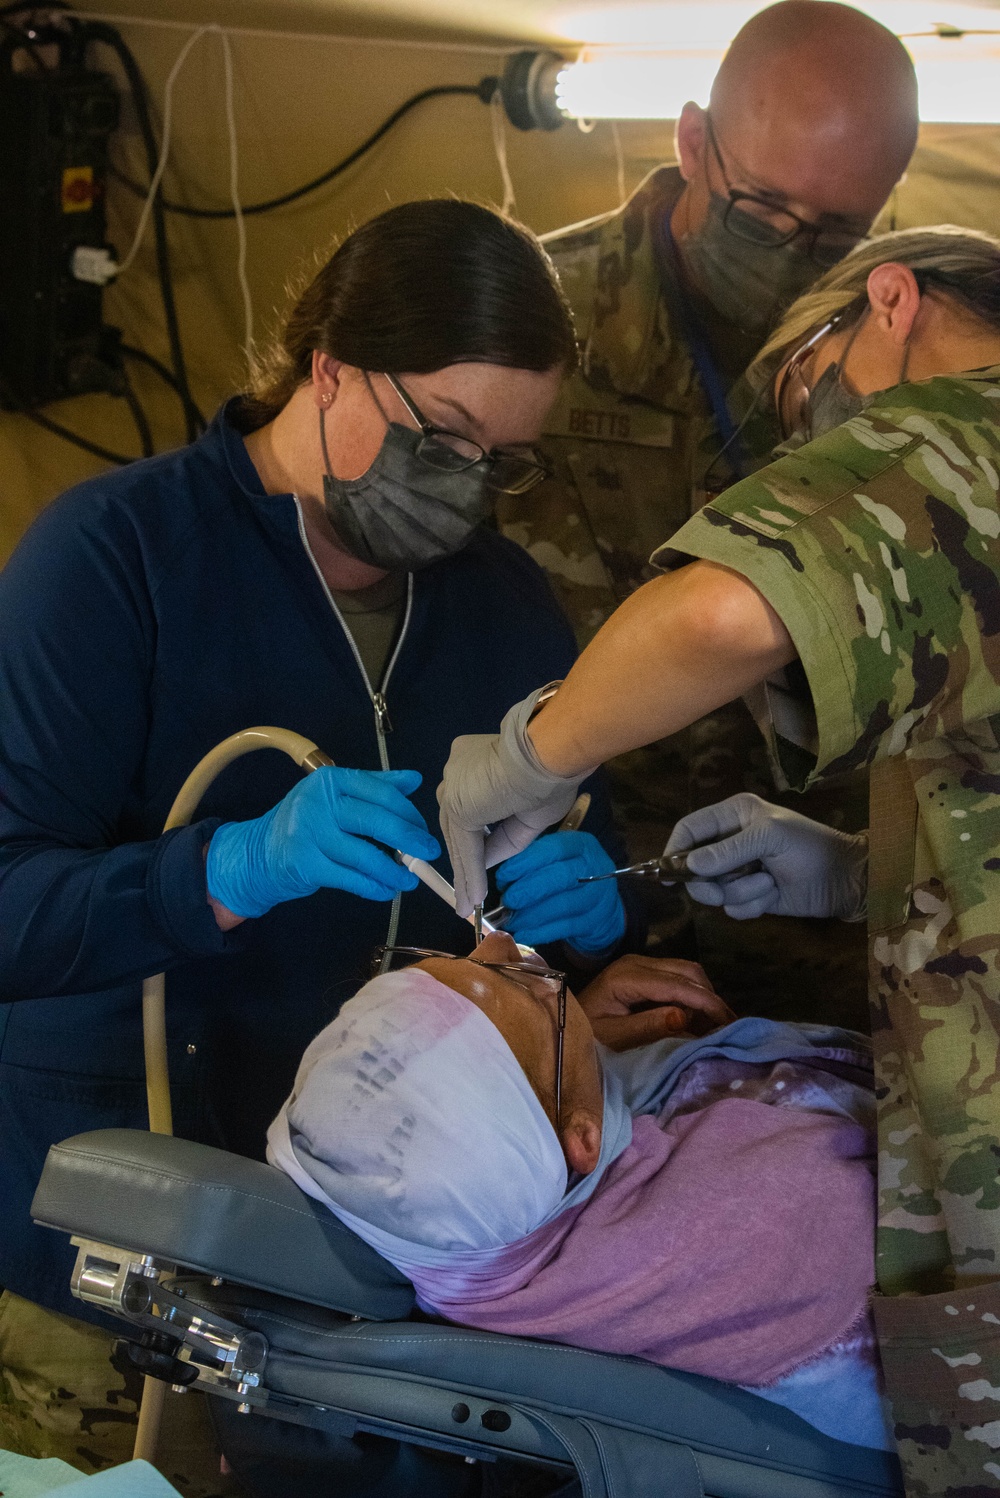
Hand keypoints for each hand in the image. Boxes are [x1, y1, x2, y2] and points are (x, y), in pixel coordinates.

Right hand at [206, 767, 439, 918]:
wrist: (258, 854)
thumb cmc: (306, 824)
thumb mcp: (336, 797)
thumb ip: (375, 787)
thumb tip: (414, 779)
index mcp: (330, 780)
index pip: (380, 792)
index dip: (408, 813)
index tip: (424, 830)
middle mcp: (317, 802)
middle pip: (375, 821)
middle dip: (409, 840)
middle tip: (429, 854)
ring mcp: (308, 833)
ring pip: (365, 855)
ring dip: (393, 871)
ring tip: (409, 880)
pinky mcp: (304, 864)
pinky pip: (350, 878)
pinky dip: (373, 887)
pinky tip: (386, 891)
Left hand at [437, 688, 585, 916]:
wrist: (551, 753)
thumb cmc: (551, 774)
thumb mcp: (528, 812)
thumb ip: (505, 836)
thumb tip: (489, 861)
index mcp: (472, 760)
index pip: (469, 806)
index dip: (475, 837)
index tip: (482, 862)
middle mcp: (456, 771)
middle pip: (457, 825)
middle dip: (464, 860)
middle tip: (467, 892)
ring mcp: (453, 788)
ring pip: (459, 840)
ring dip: (465, 875)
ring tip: (467, 904)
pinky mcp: (458, 807)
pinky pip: (465, 848)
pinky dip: (470, 875)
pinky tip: (473, 898)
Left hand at [495, 831, 625, 953]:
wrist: (602, 908)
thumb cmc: (569, 879)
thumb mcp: (556, 860)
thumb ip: (532, 862)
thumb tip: (501, 878)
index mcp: (581, 845)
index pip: (553, 848)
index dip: (526, 862)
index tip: (503, 876)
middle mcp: (595, 867)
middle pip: (560, 877)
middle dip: (528, 889)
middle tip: (507, 900)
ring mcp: (598, 896)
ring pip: (562, 905)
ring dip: (532, 914)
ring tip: (511, 920)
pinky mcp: (595, 921)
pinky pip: (565, 927)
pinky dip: (541, 932)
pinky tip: (523, 933)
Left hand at [578, 955, 735, 1050]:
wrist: (563, 1025)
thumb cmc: (586, 1036)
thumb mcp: (614, 1038)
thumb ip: (648, 1027)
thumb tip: (684, 1016)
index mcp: (627, 977)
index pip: (677, 984)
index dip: (706, 1002)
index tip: (728, 1023)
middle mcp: (636, 962)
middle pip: (687, 971)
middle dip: (710, 997)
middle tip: (728, 1026)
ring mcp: (640, 964)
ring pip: (686, 971)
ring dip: (704, 995)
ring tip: (717, 1024)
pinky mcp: (643, 972)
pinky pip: (677, 977)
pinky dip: (693, 994)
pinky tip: (700, 1017)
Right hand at [665, 793, 867, 920]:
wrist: (846, 880)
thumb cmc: (810, 847)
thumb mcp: (770, 838)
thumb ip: (728, 850)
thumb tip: (690, 865)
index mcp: (734, 816)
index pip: (690, 829)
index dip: (675, 849)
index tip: (669, 873)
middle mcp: (732, 842)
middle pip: (694, 867)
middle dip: (709, 882)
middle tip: (719, 892)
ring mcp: (741, 871)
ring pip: (715, 891)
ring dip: (741, 892)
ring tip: (768, 883)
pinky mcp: (752, 896)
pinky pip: (733, 908)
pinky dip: (752, 905)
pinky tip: (773, 896)